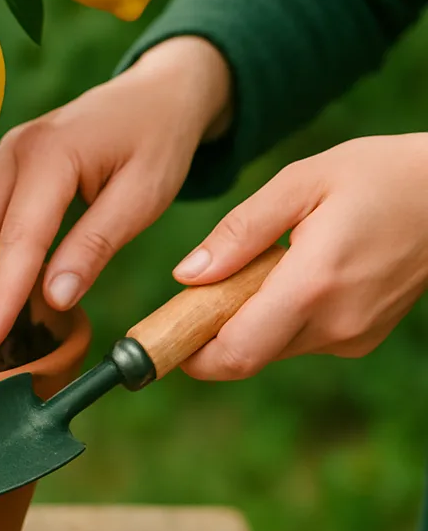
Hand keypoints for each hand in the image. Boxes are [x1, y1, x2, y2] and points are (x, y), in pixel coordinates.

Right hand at [0, 35, 232, 360]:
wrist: (156, 94)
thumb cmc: (157, 142)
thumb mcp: (143, 195)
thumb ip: (95, 244)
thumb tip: (55, 300)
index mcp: (52, 153)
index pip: (18, 237)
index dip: (1, 295)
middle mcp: (15, 151)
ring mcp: (5, 157)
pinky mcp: (7, 169)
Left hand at [175, 134, 427, 379]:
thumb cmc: (373, 176)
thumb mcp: (298, 184)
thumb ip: (239, 233)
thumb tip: (187, 276)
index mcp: (313, 285)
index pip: (237, 351)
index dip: (190, 354)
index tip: (158, 337)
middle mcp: (336, 324)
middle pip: (248, 353)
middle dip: (210, 330)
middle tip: (194, 289)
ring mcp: (354, 335)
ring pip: (272, 346)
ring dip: (245, 319)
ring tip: (254, 264)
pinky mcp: (363, 336)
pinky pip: (300, 338)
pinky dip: (277, 315)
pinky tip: (287, 271)